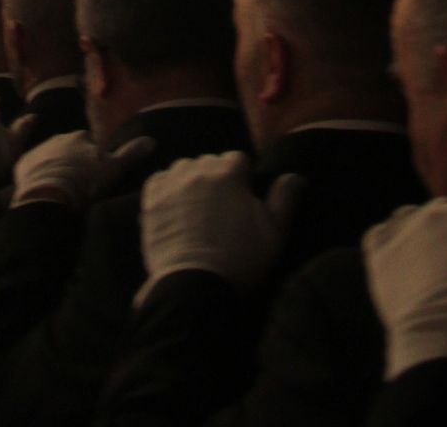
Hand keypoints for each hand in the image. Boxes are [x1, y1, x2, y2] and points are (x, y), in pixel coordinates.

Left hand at [10, 127, 153, 210]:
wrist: (52, 193)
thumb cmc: (86, 180)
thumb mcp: (113, 168)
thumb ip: (131, 153)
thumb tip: (152, 140)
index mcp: (81, 136)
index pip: (88, 145)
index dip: (91, 160)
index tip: (92, 176)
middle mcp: (60, 137)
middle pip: (68, 149)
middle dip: (72, 162)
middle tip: (76, 184)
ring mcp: (40, 149)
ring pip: (50, 158)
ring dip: (55, 169)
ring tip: (60, 190)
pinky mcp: (25, 164)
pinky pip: (32, 168)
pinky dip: (38, 177)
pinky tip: (43, 192)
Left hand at [138, 152, 301, 297]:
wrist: (193, 286)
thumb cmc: (239, 259)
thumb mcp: (274, 233)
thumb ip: (285, 199)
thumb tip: (295, 176)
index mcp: (230, 172)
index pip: (238, 159)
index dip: (241, 178)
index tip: (241, 199)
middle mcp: (199, 169)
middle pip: (209, 162)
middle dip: (216, 178)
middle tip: (219, 208)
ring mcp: (172, 183)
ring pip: (183, 169)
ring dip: (190, 181)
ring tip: (195, 208)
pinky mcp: (151, 200)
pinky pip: (158, 181)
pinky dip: (165, 189)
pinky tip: (173, 208)